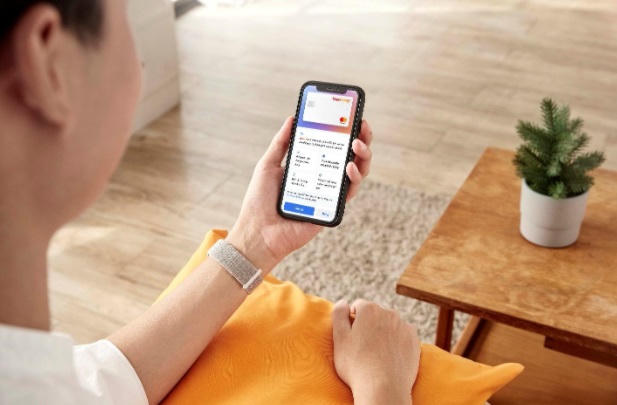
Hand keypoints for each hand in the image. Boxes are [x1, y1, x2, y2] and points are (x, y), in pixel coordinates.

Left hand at [227, 116, 372, 272]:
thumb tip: (292, 118)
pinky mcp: (332, 209)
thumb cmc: (259, 201)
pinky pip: (349, 192)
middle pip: (350, 157)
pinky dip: (354, 178)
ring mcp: (329, 194)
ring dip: (363, 156)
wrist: (258, 231)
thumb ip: (281, 143)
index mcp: (309, 167)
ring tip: (357, 144)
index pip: (332, 146)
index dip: (345, 132)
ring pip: (357, 173)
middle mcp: (322, 179)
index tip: (352, 117)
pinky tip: (350, 167)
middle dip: (361, 140)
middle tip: (362, 127)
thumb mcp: (268, 165)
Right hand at [331, 299, 420, 404]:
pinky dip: (397, 343)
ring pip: (390, 325)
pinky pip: (403, 336)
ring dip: (384, 333)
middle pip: (375, 315)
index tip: (352, 338)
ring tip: (377, 354)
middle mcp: (389, 313)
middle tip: (363, 348)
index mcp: (369, 309)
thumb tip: (343, 302)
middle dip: (369, 326)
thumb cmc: (357, 365)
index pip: (358, 307)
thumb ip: (339, 314)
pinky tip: (390, 356)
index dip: (353, 322)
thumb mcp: (339, 338)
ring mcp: (403, 326)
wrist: (384, 388)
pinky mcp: (414, 340)